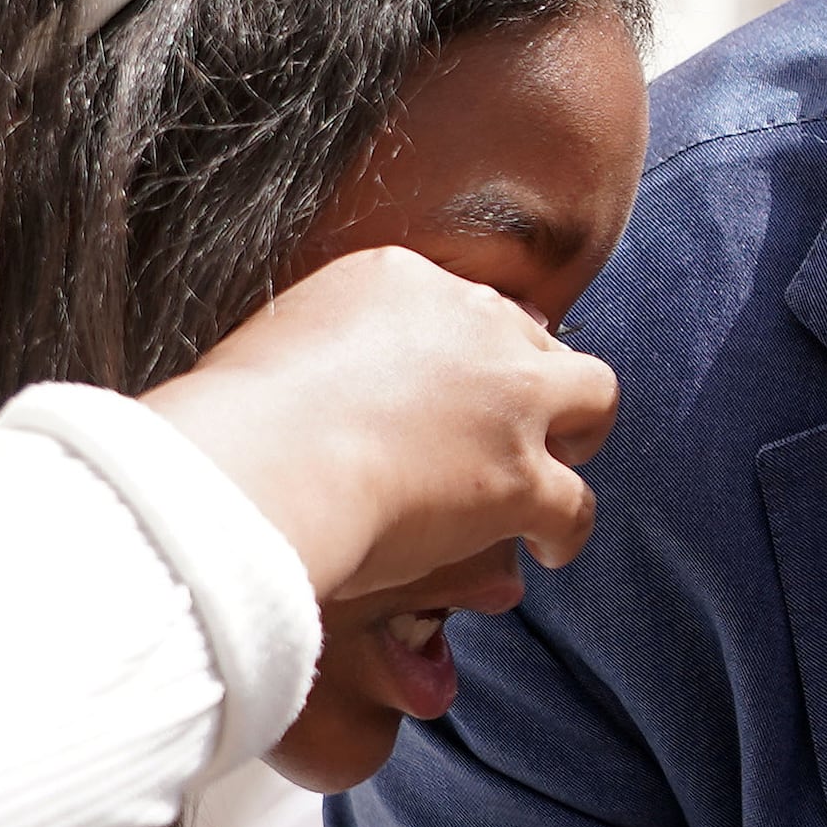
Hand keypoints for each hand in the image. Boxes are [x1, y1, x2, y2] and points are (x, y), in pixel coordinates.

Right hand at [146, 246, 617, 601]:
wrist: (261, 463)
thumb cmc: (236, 419)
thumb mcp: (275, 343)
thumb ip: (319, 351)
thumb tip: (321, 389)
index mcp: (400, 278)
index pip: (457, 304)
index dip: (463, 348)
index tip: (451, 380)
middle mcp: (471, 321)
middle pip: (532, 335)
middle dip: (533, 373)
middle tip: (520, 417)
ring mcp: (508, 395)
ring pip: (591, 397)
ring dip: (579, 434)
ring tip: (563, 469)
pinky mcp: (522, 476)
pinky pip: (575, 503)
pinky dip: (567, 528)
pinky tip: (549, 548)